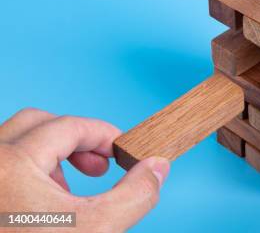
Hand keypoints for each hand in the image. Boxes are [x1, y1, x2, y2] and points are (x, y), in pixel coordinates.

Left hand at [0, 108, 169, 231]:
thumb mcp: (96, 230)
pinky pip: (3, 166)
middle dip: (74, 139)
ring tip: (70, 189)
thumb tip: (158, 167)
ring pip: (15, 144)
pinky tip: (43, 208)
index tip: (121, 153)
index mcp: (12, 162)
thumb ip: (135, 194)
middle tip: (98, 165)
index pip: (69, 125)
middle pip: (36, 123)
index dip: (103, 134)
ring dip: (50, 155)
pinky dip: (28, 173)